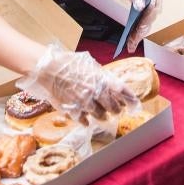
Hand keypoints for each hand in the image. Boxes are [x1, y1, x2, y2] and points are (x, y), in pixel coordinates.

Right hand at [16, 42, 138, 122]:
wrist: (49, 68)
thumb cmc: (68, 63)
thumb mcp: (89, 65)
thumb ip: (101, 76)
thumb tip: (111, 85)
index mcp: (102, 79)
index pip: (122, 91)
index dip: (130, 98)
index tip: (135, 103)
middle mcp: (96, 92)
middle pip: (114, 107)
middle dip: (117, 109)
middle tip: (117, 110)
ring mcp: (85, 103)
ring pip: (100, 115)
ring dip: (103, 116)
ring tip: (103, 115)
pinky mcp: (73, 110)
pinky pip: (84, 120)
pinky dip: (86, 120)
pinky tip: (87, 120)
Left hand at [109, 0, 161, 51]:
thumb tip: (140, 6)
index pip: (150, 14)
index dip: (144, 24)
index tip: (137, 33)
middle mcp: (155, 5)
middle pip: (148, 22)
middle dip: (140, 34)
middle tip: (132, 45)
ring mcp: (150, 9)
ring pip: (145, 25)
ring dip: (138, 36)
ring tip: (130, 46)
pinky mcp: (144, 12)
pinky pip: (141, 24)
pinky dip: (136, 32)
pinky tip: (131, 39)